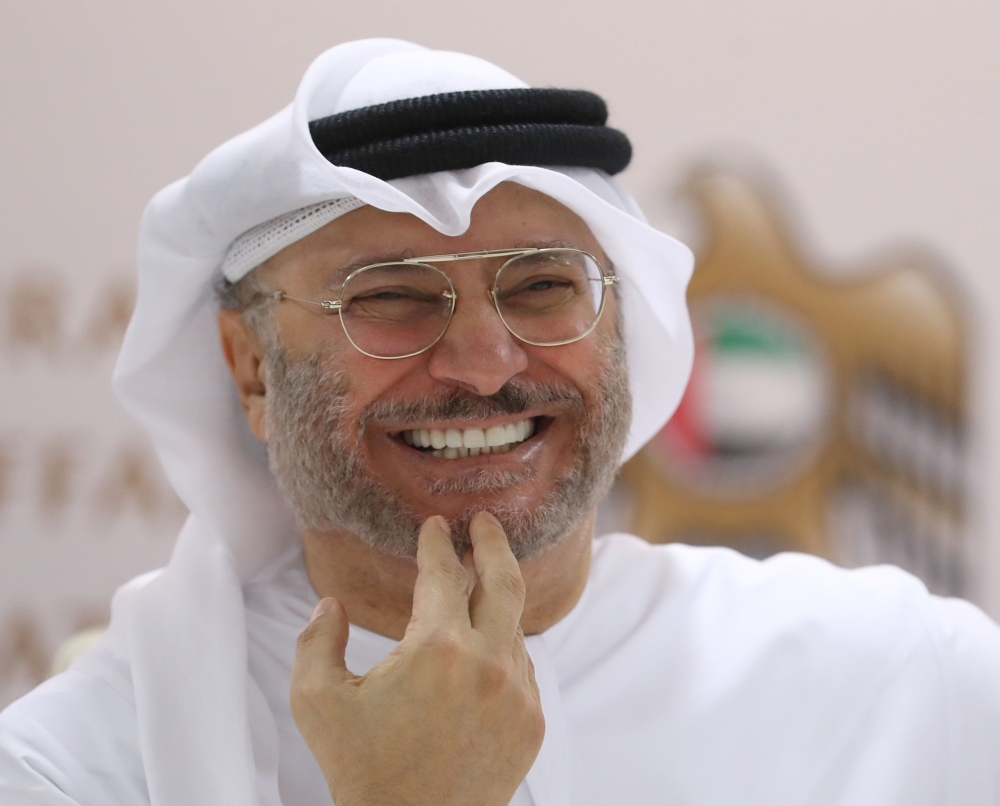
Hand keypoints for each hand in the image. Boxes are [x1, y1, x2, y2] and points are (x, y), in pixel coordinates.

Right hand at [290, 511, 544, 805]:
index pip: (444, 573)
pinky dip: (502, 651)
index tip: (436, 526)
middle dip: (494, 544)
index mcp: (438, 649)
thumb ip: (316, 642)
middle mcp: (489, 663)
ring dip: (492, 608)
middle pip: (505, 581)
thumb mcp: (317, 702)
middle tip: (486, 523)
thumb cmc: (363, 771)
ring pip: (512, 629)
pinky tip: (481, 655)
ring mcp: (518, 694)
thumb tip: (331, 606)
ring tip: (471, 599)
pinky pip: (522, 669)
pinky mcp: (532, 723)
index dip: (437, 544)